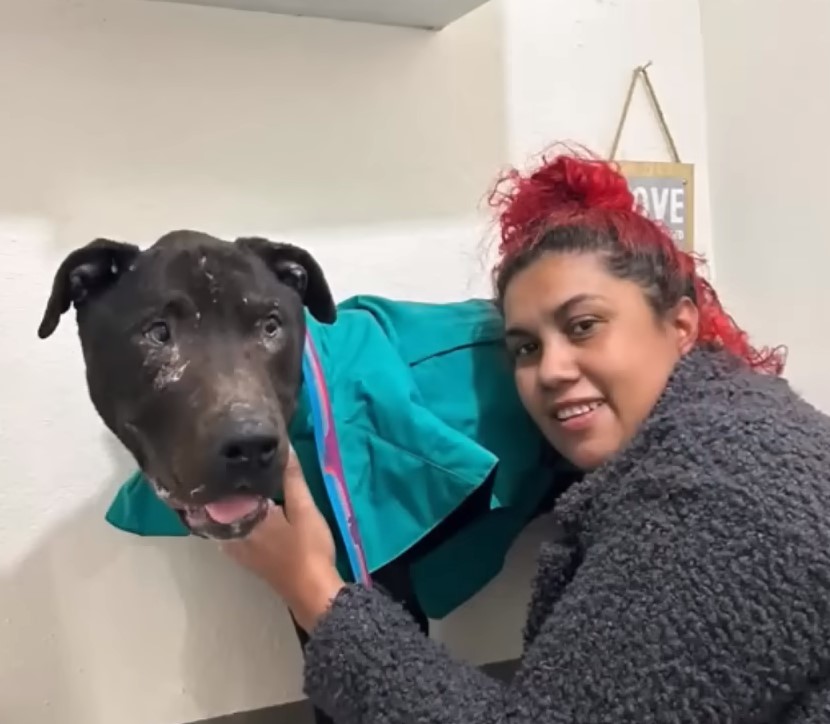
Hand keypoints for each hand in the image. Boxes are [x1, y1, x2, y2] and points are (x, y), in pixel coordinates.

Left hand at [220, 446, 345, 630]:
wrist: (313, 591)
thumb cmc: (308, 549)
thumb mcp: (304, 509)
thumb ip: (292, 478)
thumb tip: (285, 448)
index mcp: (241, 519)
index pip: (222, 490)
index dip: (224, 470)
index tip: (226, 451)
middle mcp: (231, 534)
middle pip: (221, 504)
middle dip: (228, 485)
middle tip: (235, 460)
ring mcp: (236, 549)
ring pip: (227, 518)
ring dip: (233, 502)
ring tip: (244, 479)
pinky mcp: (245, 557)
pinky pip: (233, 529)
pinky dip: (239, 516)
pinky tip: (253, 507)